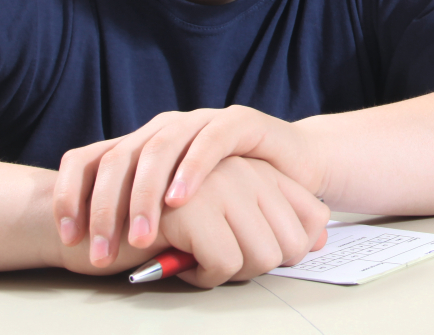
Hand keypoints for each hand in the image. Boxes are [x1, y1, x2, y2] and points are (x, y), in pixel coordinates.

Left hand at [53, 105, 317, 268]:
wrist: (293, 166)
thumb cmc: (233, 193)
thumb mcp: (178, 209)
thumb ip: (149, 222)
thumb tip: (107, 259)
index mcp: (142, 145)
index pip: (90, 160)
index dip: (72, 196)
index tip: (70, 238)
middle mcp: (165, 128)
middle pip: (117, 158)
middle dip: (105, 209)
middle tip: (102, 252)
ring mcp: (201, 121)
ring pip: (157, 148)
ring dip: (143, 195)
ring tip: (142, 235)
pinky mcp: (239, 121)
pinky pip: (209, 140)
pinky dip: (191, 169)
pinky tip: (181, 199)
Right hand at [156, 157, 328, 286]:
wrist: (97, 216)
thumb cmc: (171, 223)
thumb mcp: (230, 218)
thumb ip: (273, 224)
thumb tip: (320, 243)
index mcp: (262, 172)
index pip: (315, 217)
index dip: (294, 249)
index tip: (259, 256)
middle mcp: (250, 172)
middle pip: (292, 244)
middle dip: (260, 267)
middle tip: (224, 265)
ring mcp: (224, 186)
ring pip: (263, 257)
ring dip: (231, 274)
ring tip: (201, 262)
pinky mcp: (194, 208)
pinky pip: (225, 264)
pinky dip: (204, 277)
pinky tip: (182, 264)